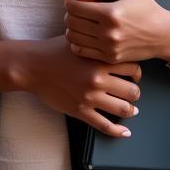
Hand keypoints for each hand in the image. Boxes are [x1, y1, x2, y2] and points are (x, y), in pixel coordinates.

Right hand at [19, 36, 140, 137]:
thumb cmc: (54, 50)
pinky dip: (118, 131)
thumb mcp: (78, 39)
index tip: (135, 75)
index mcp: (99, 59)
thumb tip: (113, 38)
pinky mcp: (80, 111)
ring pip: (123, 109)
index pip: (133, 67)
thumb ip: (98, 42)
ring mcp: (89, 97)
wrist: (32, 66)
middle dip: (135, 92)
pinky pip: (104, 125)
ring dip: (130, 110)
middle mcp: (98, 79)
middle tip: (133, 92)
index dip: (137, 72)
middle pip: (132, 91)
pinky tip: (125, 132)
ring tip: (131, 109)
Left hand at [64, 0, 169, 63]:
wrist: (163, 35)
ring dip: (72, 27)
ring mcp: (108, 48)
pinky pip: (80, 50)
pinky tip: (85, 34)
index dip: (70, 1)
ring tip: (81, 21)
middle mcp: (108, 32)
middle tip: (77, 9)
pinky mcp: (109, 58)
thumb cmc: (146, 9)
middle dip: (70, 13)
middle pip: (71, 22)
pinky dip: (77, 41)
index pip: (74, 7)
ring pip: (73, 37)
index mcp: (111, 13)